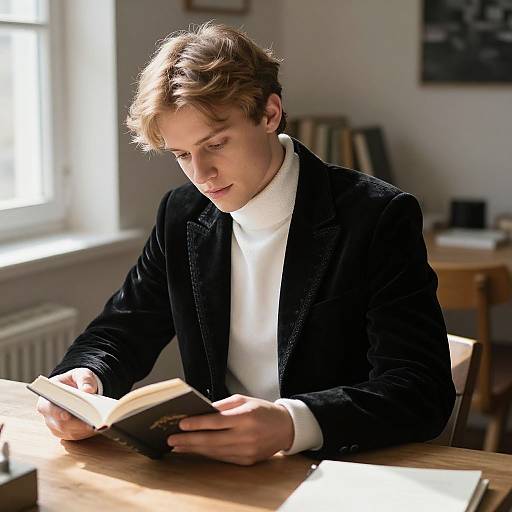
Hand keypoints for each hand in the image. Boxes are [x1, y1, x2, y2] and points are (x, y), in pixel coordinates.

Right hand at [36, 368, 98, 440]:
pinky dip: (89, 432)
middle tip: (93, 421)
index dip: (57, 413)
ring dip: (85, 429)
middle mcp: (49, 417)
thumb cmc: (74, 381)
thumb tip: (88, 390)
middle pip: (62, 424)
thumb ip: (84, 379)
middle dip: (78, 423)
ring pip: (71, 432)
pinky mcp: (67, 433)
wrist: (76, 389)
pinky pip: (78, 436)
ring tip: (100, 423)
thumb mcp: (80, 374)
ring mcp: (57, 427)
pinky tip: (99, 426)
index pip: (49, 408)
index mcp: (46, 400)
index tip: (67, 415)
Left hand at [167, 394, 293, 465]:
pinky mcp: (246, 461)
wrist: (285, 428)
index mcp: (246, 417)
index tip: (181, 423)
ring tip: (179, 445)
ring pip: (214, 451)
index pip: (216, 421)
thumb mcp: (244, 400)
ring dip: (194, 449)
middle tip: (172, 438)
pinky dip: (207, 454)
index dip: (197, 423)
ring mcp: (246, 451)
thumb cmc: (263, 411)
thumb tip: (201, 412)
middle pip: (211, 439)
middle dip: (189, 440)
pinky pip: (222, 458)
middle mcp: (246, 435)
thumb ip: (222, 406)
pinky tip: (196, 450)